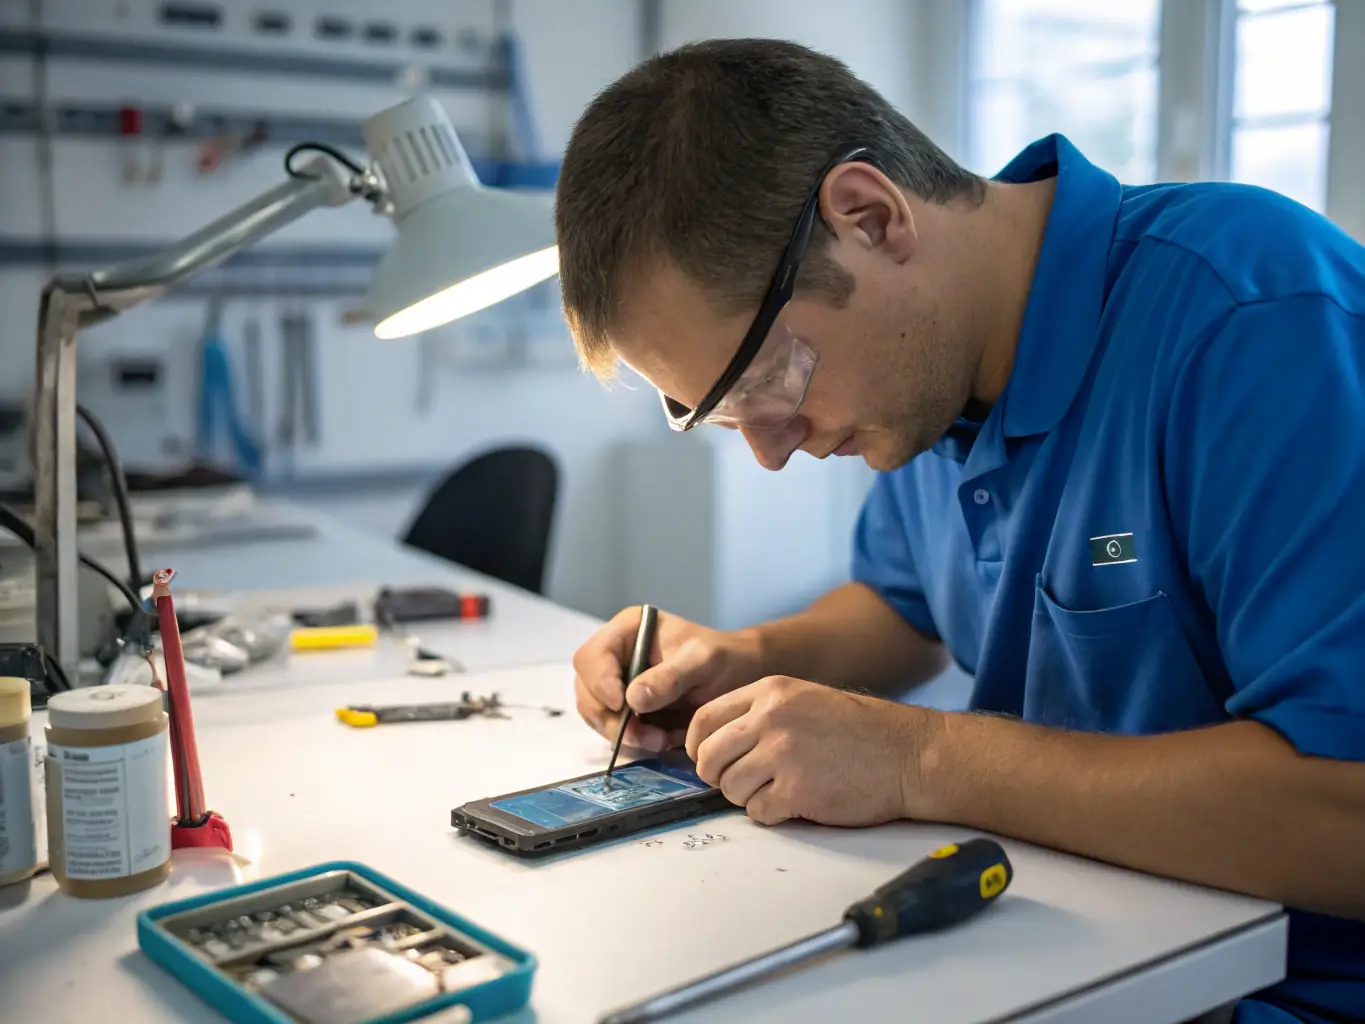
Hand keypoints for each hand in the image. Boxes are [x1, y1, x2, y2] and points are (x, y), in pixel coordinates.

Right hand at [572, 607, 763, 751]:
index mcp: (628, 631)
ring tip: (660, 740)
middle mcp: (615, 655)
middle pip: (587, 690)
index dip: (600, 683)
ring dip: (623, 734)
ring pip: (596, 714)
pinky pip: (614, 729)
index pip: (592, 657)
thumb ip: (670, 677)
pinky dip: (633, 740)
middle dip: (611, 718)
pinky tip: (661, 740)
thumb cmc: (724, 659)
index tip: (623, 706)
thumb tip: (631, 699)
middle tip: (646, 736)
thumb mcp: (703, 661)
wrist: (739, 677)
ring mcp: (617, 683)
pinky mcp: (626, 709)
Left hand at [686, 675, 929, 826]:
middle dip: (718, 776)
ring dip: (748, 796)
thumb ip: (761, 713)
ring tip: (779, 790)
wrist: (908, 755)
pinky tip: (796, 802)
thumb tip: (719, 743)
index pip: (704, 719)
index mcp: (770, 691)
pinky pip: (758, 812)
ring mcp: (783, 754)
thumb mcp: (805, 699)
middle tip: (742, 782)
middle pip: (709, 757)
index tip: (708, 760)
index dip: (698, 746)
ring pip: (729, 788)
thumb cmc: (861, 732)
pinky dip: (772, 813)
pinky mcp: (797, 790)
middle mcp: (771, 718)